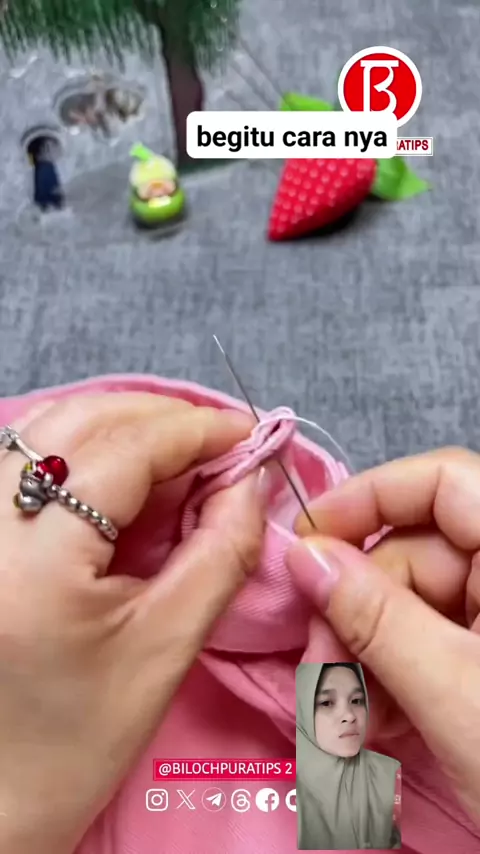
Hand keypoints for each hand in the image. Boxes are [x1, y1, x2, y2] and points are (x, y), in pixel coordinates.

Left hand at [0, 394, 264, 853]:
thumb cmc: (75, 741)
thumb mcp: (164, 649)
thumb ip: (221, 554)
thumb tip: (250, 479)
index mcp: (31, 559)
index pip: (125, 449)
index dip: (196, 429)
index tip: (250, 434)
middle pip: (83, 421)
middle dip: (164, 421)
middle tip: (222, 449)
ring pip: (53, 429)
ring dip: (126, 428)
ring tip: (183, 458)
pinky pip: (32, 457)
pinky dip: (90, 449)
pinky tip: (130, 477)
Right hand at [286, 448, 479, 825]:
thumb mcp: (454, 692)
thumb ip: (375, 617)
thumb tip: (305, 556)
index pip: (442, 481)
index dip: (370, 497)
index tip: (306, 541)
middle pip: (412, 555)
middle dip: (355, 614)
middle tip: (321, 673)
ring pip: (409, 606)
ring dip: (366, 657)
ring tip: (353, 721)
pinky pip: (424, 643)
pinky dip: (392, 679)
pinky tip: (378, 724)